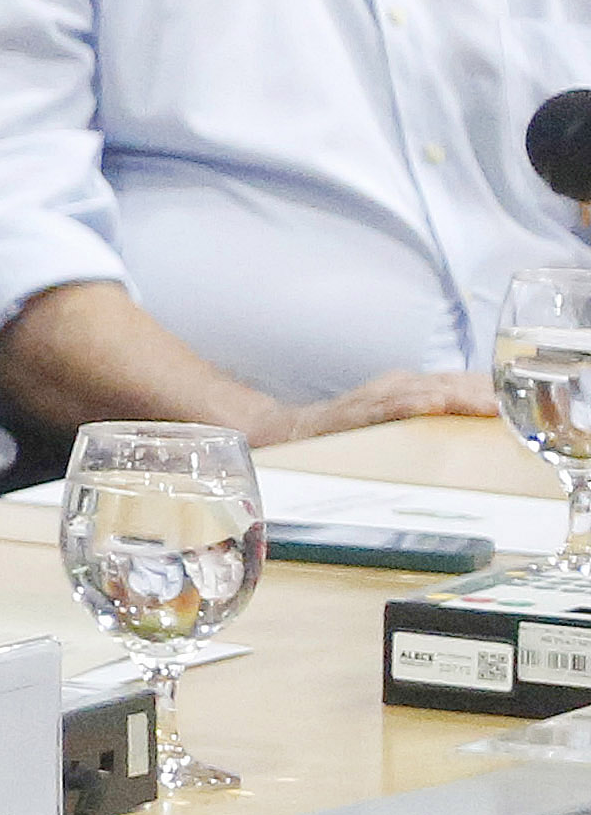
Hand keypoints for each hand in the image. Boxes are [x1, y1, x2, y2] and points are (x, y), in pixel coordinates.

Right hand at [254, 362, 500, 446]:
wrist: (292, 433)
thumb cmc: (350, 430)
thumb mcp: (395, 417)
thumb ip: (429, 415)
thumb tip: (474, 425)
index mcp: (409, 386)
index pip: (460, 381)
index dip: (491, 387)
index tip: (522, 396)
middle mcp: (396, 385)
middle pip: (450, 382)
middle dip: (484, 392)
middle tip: (516, 403)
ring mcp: (376, 396)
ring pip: (426, 391)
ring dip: (460, 398)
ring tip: (490, 406)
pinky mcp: (357, 413)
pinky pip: (390, 407)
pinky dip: (413, 404)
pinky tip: (433, 405)